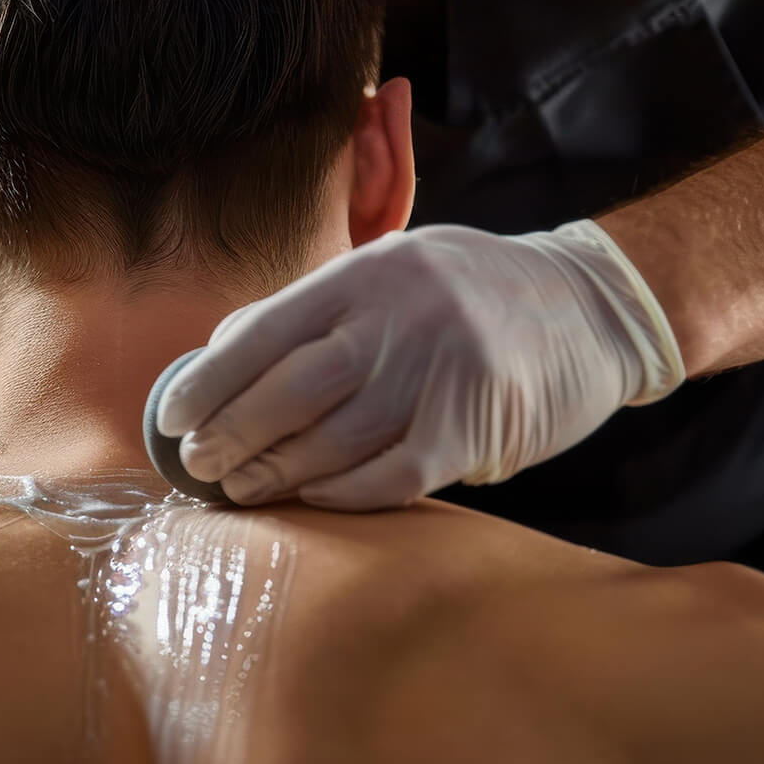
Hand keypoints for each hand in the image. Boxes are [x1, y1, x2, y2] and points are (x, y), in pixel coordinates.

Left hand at [156, 221, 684, 509]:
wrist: (592, 307)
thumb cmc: (472, 291)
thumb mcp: (395, 267)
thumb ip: (318, 308)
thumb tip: (219, 353)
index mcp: (370, 273)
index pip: (264, 331)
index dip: (208, 380)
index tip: (171, 417)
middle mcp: (401, 319)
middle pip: (289, 391)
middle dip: (231, 435)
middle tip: (198, 464)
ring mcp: (440, 374)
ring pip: (333, 442)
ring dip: (277, 474)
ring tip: (243, 488)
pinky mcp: (474, 428)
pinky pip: (388, 478)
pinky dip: (341, 494)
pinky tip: (313, 497)